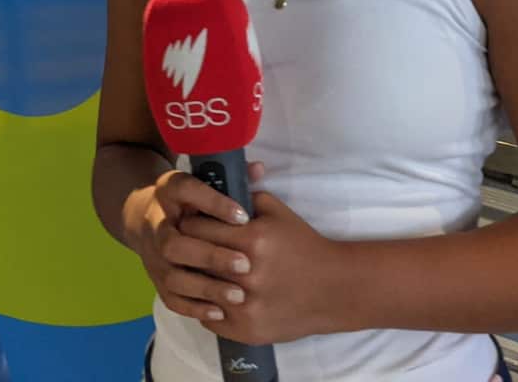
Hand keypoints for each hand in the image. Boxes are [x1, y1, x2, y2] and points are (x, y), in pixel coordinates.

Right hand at [123, 167, 259, 323]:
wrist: (145, 218)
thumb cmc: (188, 200)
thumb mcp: (204, 182)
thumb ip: (231, 179)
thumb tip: (258, 168)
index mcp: (168, 190)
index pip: (187, 191)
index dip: (214, 203)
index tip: (243, 216)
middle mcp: (155, 222)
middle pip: (173, 243)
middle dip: (210, 255)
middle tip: (245, 264)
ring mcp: (151, 255)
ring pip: (172, 275)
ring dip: (205, 286)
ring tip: (238, 294)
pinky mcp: (154, 279)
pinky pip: (170, 298)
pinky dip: (194, 307)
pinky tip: (220, 311)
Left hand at [178, 180, 341, 345]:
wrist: (333, 288)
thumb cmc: (303, 245)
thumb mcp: (279, 213)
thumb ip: (246, 196)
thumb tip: (216, 187)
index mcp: (252, 239)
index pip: (198, 227)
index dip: (191, 222)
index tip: (189, 222)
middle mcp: (246, 273)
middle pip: (193, 258)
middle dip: (187, 249)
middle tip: (185, 245)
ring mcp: (245, 305)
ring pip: (197, 290)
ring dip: (192, 280)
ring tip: (192, 270)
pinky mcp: (246, 329)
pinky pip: (208, 318)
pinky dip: (204, 306)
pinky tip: (208, 295)